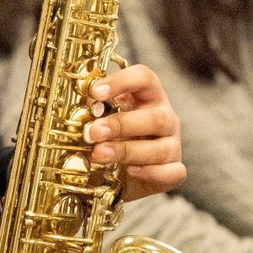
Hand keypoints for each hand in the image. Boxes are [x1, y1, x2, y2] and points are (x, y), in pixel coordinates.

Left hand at [83, 64, 185, 201]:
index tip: (95, 92)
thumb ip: (94, 109)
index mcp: (148, 96)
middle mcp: (165, 117)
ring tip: (99, 155)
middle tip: (93, 132)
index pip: (144, 77)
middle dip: (121, 125)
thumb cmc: (111, 137)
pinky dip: (151, 172)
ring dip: (127, 151)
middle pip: (154, 117)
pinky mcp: (174, 170)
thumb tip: (78, 102)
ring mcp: (173, 144)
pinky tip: (130, 171)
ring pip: (161, 147)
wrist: (121, 175)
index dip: (121, 82)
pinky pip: (172, 172)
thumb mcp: (101, 118)